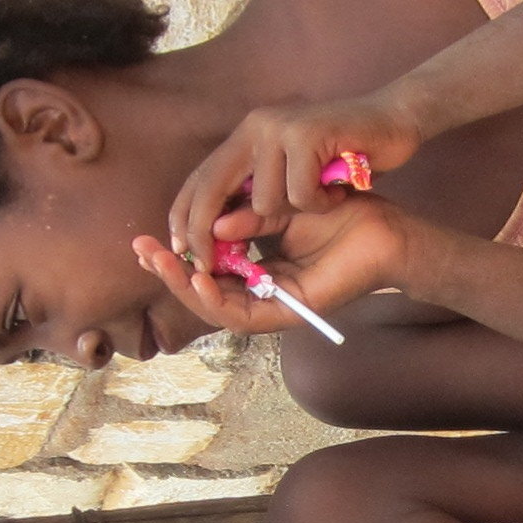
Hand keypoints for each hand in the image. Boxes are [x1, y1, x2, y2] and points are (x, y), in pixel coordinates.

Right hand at [133, 193, 418, 336]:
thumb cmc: (339, 213)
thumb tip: (209, 224)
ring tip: (161, 262)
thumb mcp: (279, 207)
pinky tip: (200, 279)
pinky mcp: (287, 315)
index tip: (148, 236)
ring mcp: (272, 305)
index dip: (174, 255)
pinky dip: (217, 299)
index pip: (204, 269)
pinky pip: (241, 314)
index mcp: (255, 270)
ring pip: (214, 307)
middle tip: (140, 250)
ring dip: (183, 286)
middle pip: (201, 291)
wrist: (382, 229)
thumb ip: (244, 218)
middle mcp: (259, 291)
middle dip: (167, 271)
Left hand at [166, 95, 425, 257]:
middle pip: (210, 186)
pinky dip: (320, 205)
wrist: (392, 125)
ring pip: (263, 200)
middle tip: (213, 267)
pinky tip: (339, 197)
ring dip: (294, 215)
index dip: (184, 217)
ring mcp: (280, 127)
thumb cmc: (343, 160)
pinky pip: (299, 194)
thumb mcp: (291, 188)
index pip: (200, 178)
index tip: (180, 254)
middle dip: (207, 232)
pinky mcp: (307, 134)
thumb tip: (217, 233)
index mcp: (247, 136)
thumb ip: (256, 205)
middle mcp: (256, 126)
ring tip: (319, 208)